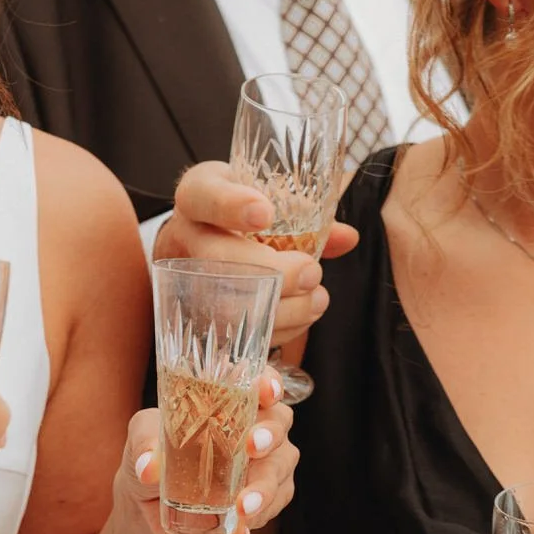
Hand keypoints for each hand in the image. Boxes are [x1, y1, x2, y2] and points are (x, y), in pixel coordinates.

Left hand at [118, 373, 297, 533]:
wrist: (149, 507)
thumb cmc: (152, 455)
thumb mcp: (140, 440)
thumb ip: (144, 443)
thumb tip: (150, 467)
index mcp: (231, 400)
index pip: (259, 383)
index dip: (270, 382)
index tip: (266, 392)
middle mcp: (256, 426)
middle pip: (279, 422)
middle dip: (269, 435)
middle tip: (251, 448)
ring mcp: (267, 462)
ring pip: (279, 468)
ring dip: (264, 488)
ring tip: (242, 508)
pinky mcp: (267, 497)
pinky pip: (273, 505)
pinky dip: (257, 518)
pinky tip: (238, 532)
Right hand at [156, 161, 359, 344]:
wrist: (199, 240)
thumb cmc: (239, 213)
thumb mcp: (264, 196)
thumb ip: (304, 213)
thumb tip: (347, 238)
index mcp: (198, 196)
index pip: (203, 195)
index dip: (233, 206)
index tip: (265, 214)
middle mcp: (185, 238)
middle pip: (216, 259)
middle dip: (272, 272)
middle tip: (310, 272)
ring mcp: (187, 282)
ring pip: (224, 307)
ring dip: (281, 309)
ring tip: (316, 299)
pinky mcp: (200, 319)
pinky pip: (233, 338)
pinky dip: (275, 335)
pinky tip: (301, 320)